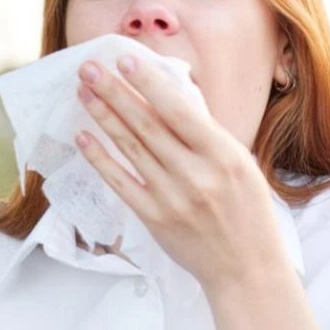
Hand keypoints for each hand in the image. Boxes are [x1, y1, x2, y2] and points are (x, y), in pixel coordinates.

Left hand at [74, 54, 290, 291]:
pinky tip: (83, 137)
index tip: (125, 59)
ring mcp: (173, 198)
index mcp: (224, 156)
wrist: (247, 269)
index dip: (149, 84)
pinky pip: (120, 182)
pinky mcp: (154, 218)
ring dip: (103, 117)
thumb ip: (205, 134)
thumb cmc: (246, 210)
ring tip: (83, 91)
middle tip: (89, 67)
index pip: (179, 111)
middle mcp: (197, 175)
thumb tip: (166, 95)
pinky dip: (100, 158)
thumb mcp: (240, 164)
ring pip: (130, 149)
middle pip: (147, 125)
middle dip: (115, 92)